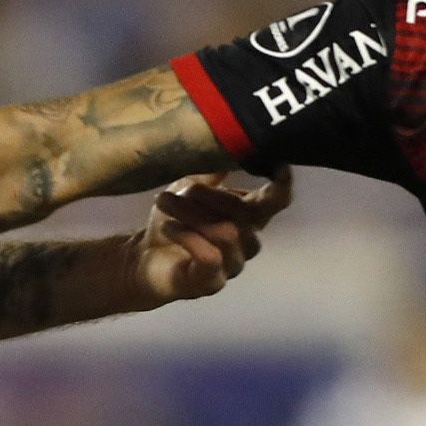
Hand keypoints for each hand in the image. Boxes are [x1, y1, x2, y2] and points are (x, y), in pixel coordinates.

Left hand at [124, 169, 291, 307]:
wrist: (143, 259)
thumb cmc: (173, 223)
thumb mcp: (188, 190)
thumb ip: (210, 174)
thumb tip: (227, 142)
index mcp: (247, 217)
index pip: (276, 203)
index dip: (282, 187)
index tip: (280, 167)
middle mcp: (247, 242)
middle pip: (244, 214)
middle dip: (210, 196)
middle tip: (181, 188)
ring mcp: (232, 265)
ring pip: (226, 233)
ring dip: (191, 213)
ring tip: (164, 201)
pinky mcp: (212, 283)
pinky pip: (210, 256)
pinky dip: (186, 236)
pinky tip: (168, 227)